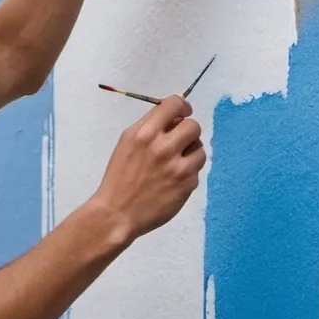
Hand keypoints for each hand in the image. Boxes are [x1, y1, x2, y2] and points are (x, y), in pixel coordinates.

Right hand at [91, 96, 205, 242]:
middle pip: (193, 125)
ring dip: (191, 152)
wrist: (118, 213)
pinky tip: (173, 179)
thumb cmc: (120, 176)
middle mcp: (163, 147)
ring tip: (177, 161)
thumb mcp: (127, 142)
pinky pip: (197, 169)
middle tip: (179, 141)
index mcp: (145, 133)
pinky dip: (188, 172)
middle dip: (188, 131)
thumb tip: (176, 116)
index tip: (183, 113)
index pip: (174, 104)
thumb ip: (150, 126)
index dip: (182, 106)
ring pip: (200, 148)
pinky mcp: (187, 184)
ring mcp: (178, 167)